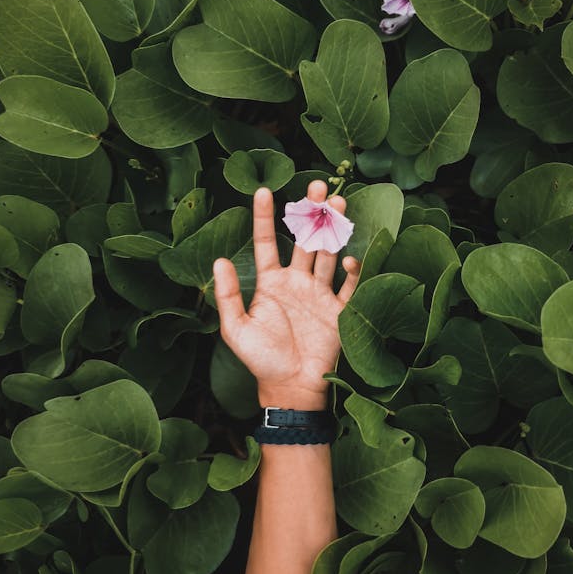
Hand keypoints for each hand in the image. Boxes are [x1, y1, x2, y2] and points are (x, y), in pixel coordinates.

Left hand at [212, 180, 360, 411]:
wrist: (291, 387)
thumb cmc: (260, 360)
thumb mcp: (236, 329)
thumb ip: (228, 295)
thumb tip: (220, 261)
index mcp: (271, 283)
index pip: (266, 242)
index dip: (264, 217)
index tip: (262, 191)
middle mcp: (296, 282)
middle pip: (304, 240)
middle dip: (310, 213)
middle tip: (315, 186)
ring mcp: (320, 294)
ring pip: (328, 253)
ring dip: (333, 230)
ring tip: (337, 205)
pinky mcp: (339, 311)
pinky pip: (349, 286)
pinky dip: (352, 271)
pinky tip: (349, 258)